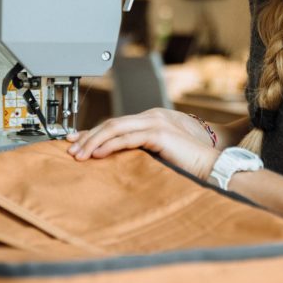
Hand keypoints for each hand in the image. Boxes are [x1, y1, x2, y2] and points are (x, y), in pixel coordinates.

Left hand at [66, 108, 220, 180]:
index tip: (75, 141)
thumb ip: (141, 152)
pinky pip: (128, 138)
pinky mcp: (159, 134)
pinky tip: (97, 154)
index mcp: (151, 120)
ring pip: (115, 128)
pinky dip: (110, 146)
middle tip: (70, 149)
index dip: (93, 132)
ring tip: (79, 154)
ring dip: (93, 141)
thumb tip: (119, 160)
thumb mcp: (159, 154)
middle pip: (111, 123)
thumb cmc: (189, 163)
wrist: (212, 165)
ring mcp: (155, 123)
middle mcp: (151, 117)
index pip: (115, 124)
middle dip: (88, 136)